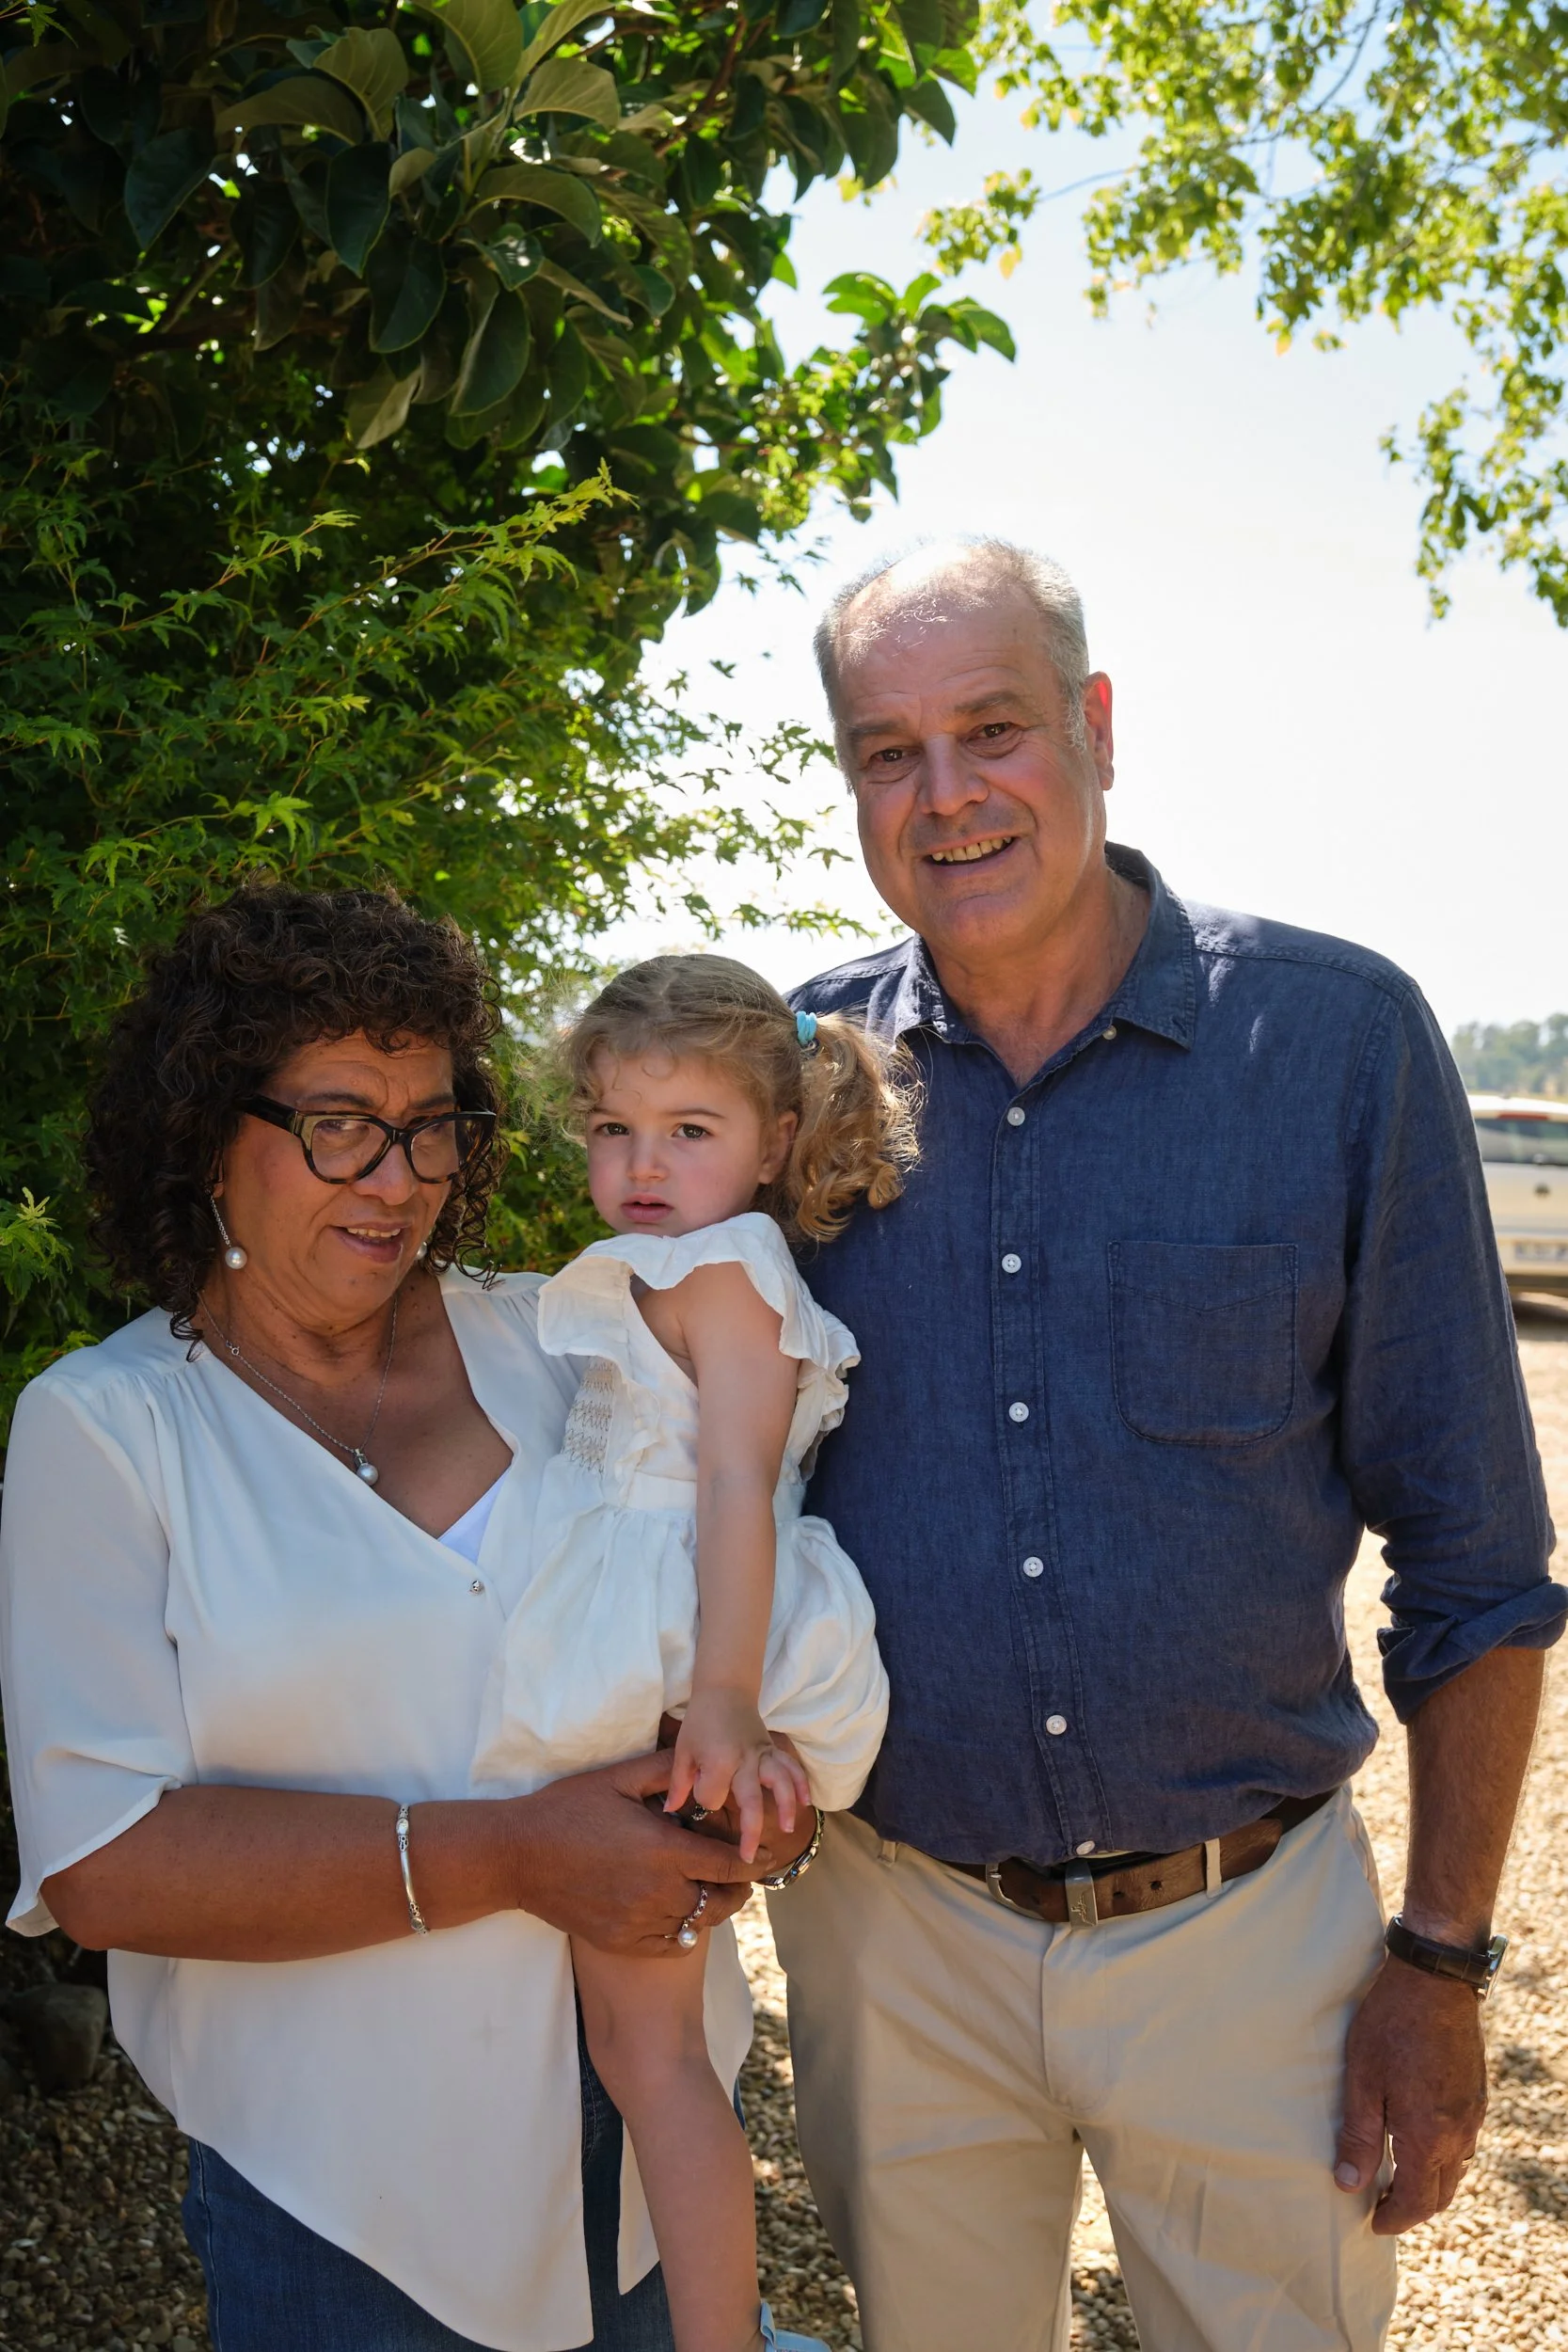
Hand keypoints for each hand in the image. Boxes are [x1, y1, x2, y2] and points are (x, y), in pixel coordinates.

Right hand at [510, 1747, 751, 1956]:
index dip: (754, 1863)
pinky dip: (684, 1932)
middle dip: (738, 1888)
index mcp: (663, 1850)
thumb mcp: (618, 1779)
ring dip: (711, 1909)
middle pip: (721, 1901)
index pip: (729, 1865)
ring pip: (697, 1924)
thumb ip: (666, 1770)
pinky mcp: (621, 1941)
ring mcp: (639, 1921)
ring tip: (713, 1893)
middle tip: (741, 1878)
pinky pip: (670, 1945)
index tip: (766, 1857)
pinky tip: (681, 1915)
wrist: (518, 1856)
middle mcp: (658, 1891)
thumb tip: (702, 1761)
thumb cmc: (567, 1809)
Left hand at [666, 1691, 812, 1863]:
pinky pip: (791, 1767)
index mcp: (719, 1760)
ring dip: (786, 1806)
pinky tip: (807, 1803)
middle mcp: (744, 1760)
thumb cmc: (700, 1721)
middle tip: (747, 1857)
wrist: (725, 1688)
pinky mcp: (772, 1749)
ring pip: (780, 1782)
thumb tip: (670, 1811)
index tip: (698, 1785)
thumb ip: (679, 1783)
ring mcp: (762, 1754)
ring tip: (788, 1829)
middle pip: (751, 1801)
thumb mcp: (683, 1750)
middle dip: (750, 1830)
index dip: (704, 1796)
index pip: (711, 1797)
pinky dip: (801, 1784)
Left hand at [1334, 1957, 1487, 2232]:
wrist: (1435, 1980)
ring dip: (1430, 2183)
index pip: (1417, 2201)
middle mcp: (1459, 2133)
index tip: (1372, 2222)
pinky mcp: (1477, 2096)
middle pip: (1441, 2194)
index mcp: (1429, 2136)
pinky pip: (1464, 2143)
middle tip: (1382, 2204)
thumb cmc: (1390, 2025)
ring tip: (1397, 2175)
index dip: (1394, 2219)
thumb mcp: (1362, 2079)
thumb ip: (1358, 2136)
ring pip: (1456, 2170)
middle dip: (1413, 2207)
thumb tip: (1348, 2184)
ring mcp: (1473, 2115)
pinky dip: (1442, 2157)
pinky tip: (1420, 2140)